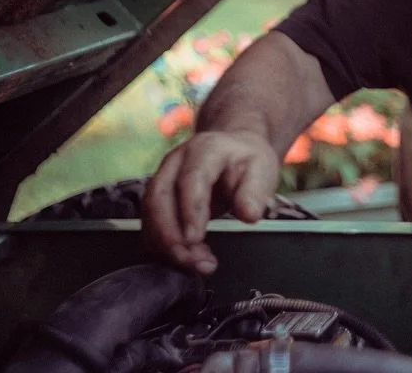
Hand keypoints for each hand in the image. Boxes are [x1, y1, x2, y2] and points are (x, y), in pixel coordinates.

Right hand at [142, 129, 279, 274]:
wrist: (234, 148)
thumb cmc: (246, 161)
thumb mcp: (261, 171)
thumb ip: (255, 193)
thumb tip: (248, 215)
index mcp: (205, 150)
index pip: (191, 179)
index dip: (190, 210)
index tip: (194, 239)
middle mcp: (176, 161)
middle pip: (160, 197)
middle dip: (170, 234)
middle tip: (192, 261)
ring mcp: (162, 176)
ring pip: (150, 212)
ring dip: (165, 243)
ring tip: (193, 263)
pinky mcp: (156, 195)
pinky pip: (149, 222)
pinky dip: (160, 244)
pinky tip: (181, 258)